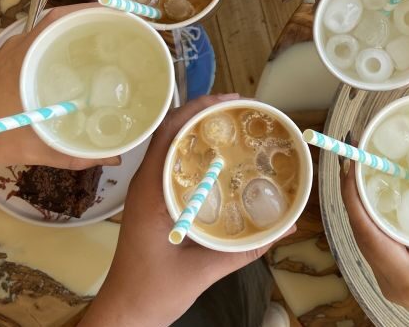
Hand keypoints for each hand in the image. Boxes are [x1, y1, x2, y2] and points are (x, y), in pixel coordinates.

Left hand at [0, 4, 118, 169]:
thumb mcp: (30, 149)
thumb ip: (73, 155)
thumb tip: (114, 156)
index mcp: (26, 58)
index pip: (62, 19)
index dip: (94, 12)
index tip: (123, 16)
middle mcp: (22, 47)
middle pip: (63, 19)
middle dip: (96, 19)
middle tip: (128, 32)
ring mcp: (16, 51)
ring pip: (54, 29)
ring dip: (82, 29)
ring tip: (114, 43)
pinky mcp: (12, 60)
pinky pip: (45, 42)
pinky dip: (68, 44)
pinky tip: (86, 64)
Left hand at [81, 94, 293, 326]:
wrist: (124, 313)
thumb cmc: (151, 292)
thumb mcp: (203, 271)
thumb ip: (246, 250)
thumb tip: (285, 229)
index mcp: (150, 193)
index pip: (169, 134)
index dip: (197, 109)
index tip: (229, 102)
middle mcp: (145, 185)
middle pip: (170, 131)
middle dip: (202, 113)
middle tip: (239, 109)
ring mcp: (146, 192)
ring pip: (169, 145)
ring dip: (197, 129)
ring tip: (232, 125)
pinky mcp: (151, 202)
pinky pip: (171, 164)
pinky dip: (193, 151)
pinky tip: (218, 158)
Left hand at [342, 163, 408, 326]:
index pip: (368, 235)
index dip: (354, 200)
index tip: (351, 166)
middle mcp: (391, 281)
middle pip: (360, 231)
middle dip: (353, 191)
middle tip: (356, 152)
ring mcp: (390, 278)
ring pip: (364, 234)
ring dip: (358, 200)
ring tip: (360, 164)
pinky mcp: (396, 271)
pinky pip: (374, 237)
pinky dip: (370, 212)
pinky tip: (374, 188)